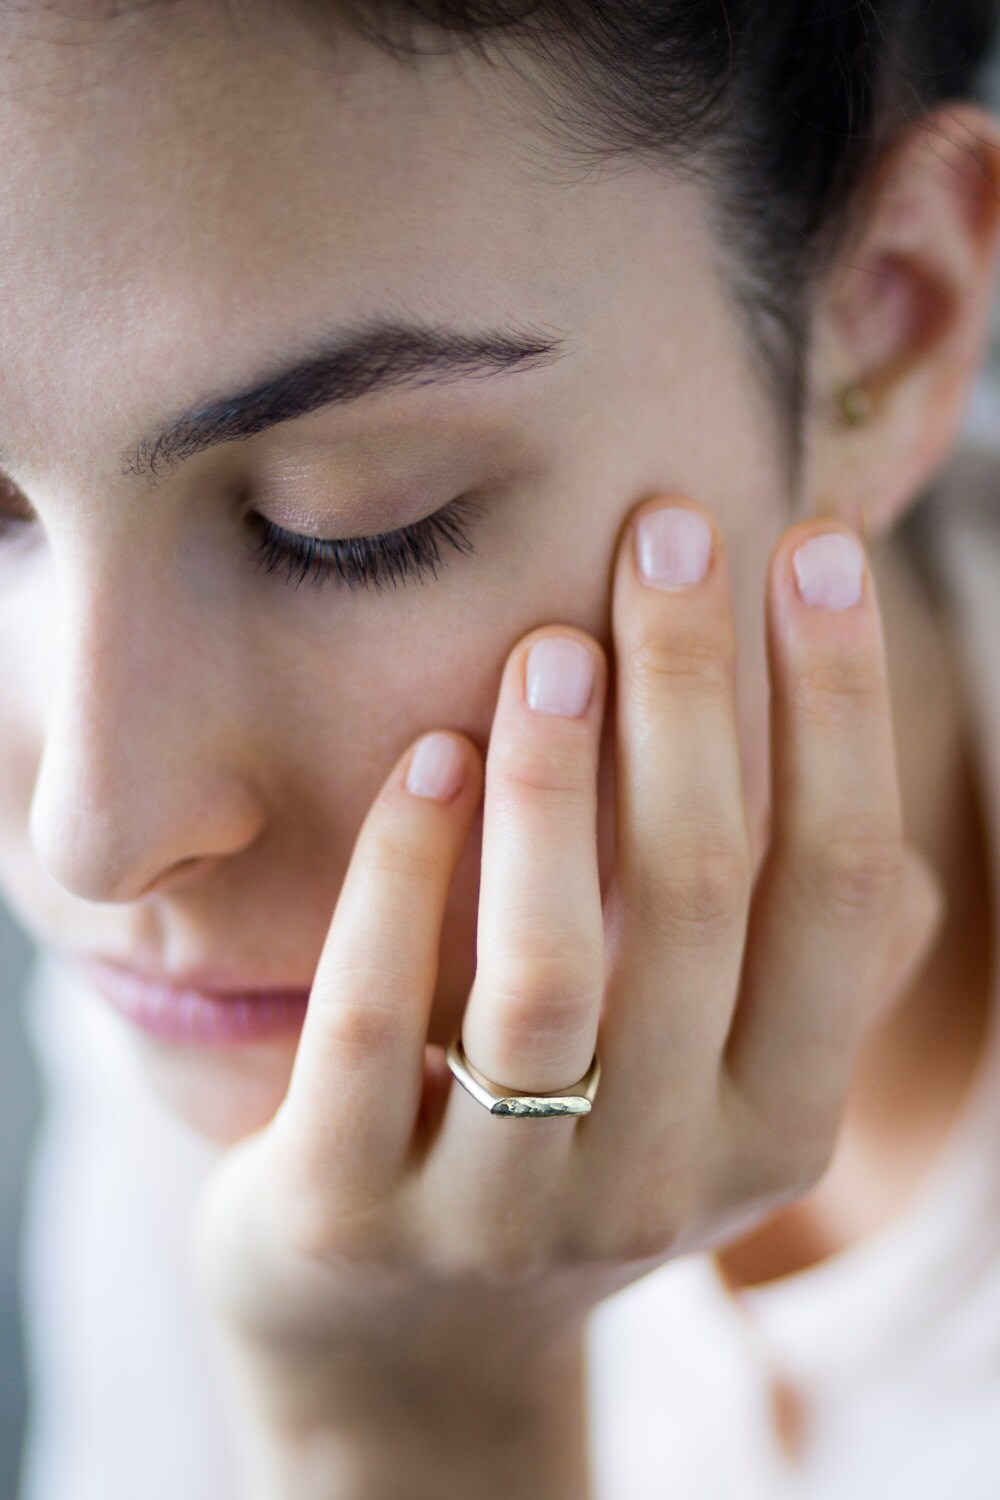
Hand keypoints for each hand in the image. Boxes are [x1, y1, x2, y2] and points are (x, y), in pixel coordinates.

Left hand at [191, 495, 942, 1451]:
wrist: (397, 1342)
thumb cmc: (570, 1149)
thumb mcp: (703, 1080)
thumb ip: (787, 973)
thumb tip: (877, 830)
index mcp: (777, 1124)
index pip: (833, 895)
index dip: (837, 710)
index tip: (807, 549)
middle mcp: (664, 1179)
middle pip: (701, 904)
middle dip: (693, 695)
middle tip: (665, 534)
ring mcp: (500, 1214)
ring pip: (551, 976)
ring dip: (557, 787)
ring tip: (546, 644)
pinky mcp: (346, 1216)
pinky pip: (378, 1029)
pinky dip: (404, 882)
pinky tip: (424, 759)